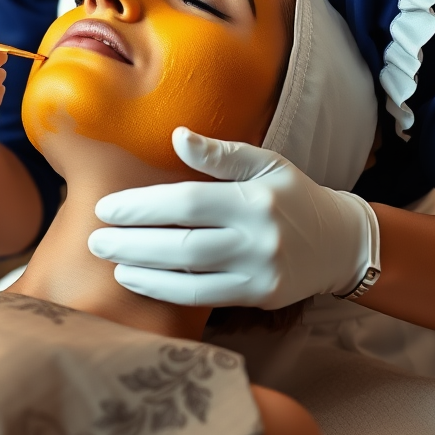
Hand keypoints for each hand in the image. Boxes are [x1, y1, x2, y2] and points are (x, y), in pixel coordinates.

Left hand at [88, 127, 378, 308]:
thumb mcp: (265, 162)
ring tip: (109, 259)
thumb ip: (221, 153)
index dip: (142, 206)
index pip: (187, 204)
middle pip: (183, 244)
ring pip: (190, 276)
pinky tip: (138, 279)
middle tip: (94, 237)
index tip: (106, 206)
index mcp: (255, 199)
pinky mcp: (259, 297)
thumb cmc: (292, 194)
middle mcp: (258, 239)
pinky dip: (166, 291)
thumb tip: (178, 136)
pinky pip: (204, 298)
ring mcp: (259, 273)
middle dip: (132, 241)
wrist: (340, 242)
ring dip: (143, 270)